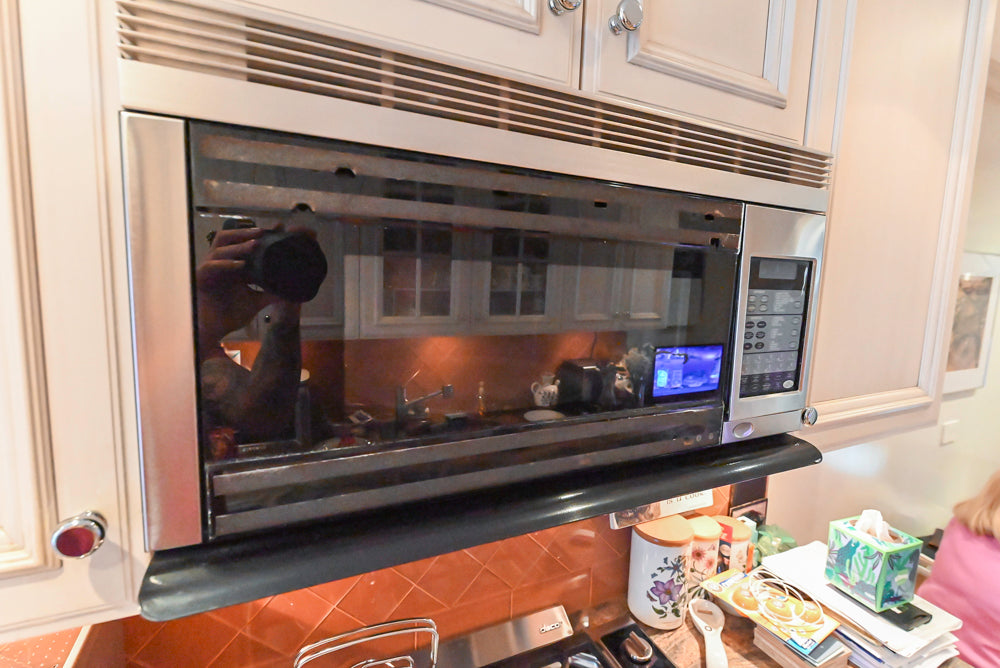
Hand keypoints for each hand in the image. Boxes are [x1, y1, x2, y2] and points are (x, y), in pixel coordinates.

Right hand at [196, 226, 275, 349]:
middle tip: (264, 231)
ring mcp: (210, 269)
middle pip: (229, 238)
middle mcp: (220, 263)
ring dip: (238, 245)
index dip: (258, 236)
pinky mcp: (201, 278)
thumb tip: (290, 290)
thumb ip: (270, 294)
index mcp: (232, 266)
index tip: (277, 230)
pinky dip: (226, 264)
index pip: (244, 244)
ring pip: (221, 248)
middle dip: (246, 233)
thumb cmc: (229, 315)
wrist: (214, 331)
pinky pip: (211, 266)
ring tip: (255, 244)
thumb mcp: (256, 302)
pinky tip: (240, 265)